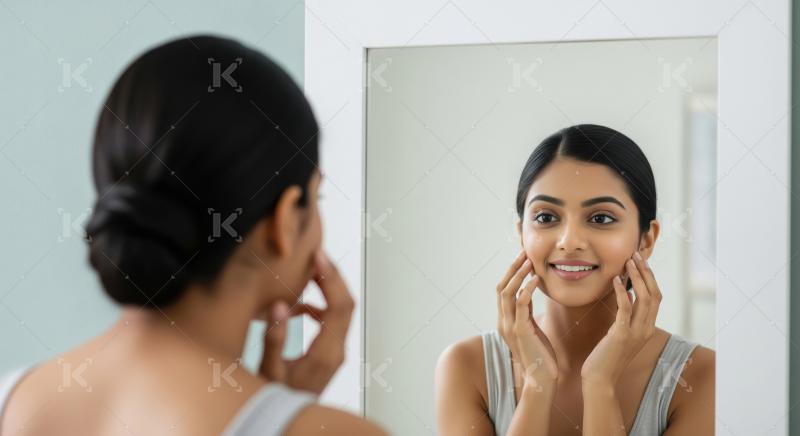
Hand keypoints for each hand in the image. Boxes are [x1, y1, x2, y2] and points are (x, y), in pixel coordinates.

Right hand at [259, 250, 354, 394]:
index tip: (319, 257)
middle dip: (332, 276)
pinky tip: (297, 307)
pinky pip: (331, 322)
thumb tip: (281, 307)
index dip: (332, 278)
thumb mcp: (268, 372)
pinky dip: (318, 307)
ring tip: (306, 273)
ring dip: (326, 290)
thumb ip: (274, 340)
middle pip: (346, 304)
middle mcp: (335, 351)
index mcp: (325, 353)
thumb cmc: (274, 401)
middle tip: (316, 255)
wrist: (285, 424)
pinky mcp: (328, 354)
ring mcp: (334, 353)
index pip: (340, 306)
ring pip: (340, 311)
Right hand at [497, 250, 558, 391]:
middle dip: (512, 268)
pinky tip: (535, 279)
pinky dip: (527, 290)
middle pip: (502, 287)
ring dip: (518, 275)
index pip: (503, 290)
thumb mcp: (531, 329)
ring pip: (507, 293)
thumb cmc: (540, 355)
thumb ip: (526, 313)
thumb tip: (528, 296)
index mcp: (505, 320)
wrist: (541, 379)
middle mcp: (503, 321)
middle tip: (524, 252)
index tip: (522, 258)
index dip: (511, 272)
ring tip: (528, 261)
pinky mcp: (520, 331)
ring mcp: (509, 326)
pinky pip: (520, 305)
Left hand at [580, 252, 662, 386]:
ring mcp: (636, 333)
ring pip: (644, 298)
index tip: (640, 261)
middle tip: (635, 255)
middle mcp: (646, 329)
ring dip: (637, 277)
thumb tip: (627, 298)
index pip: (656, 297)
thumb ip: (627, 318)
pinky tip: (615, 280)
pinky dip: (623, 292)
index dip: (650, 278)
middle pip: (654, 294)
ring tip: (628, 262)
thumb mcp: (621, 334)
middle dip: (646, 272)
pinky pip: (625, 308)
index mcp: (647, 328)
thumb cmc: (606, 356)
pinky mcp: (622, 335)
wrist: (600, 379)